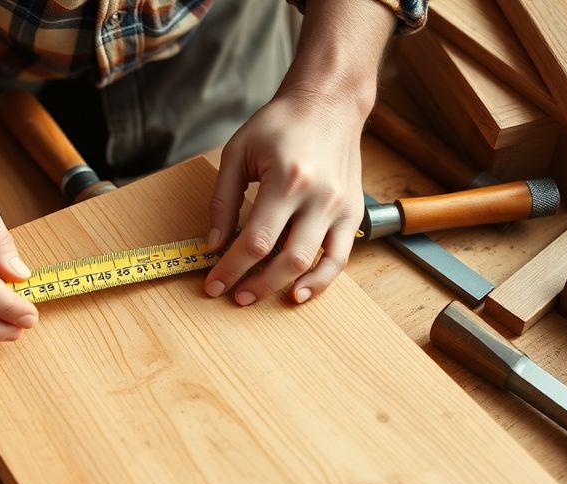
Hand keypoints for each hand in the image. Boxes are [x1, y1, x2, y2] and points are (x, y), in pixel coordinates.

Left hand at [204, 90, 366, 305]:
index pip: (255, 241)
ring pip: (316, 263)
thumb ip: (223, 201)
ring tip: (258, 296)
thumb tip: (214, 244)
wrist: (329, 103)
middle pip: (287, 259)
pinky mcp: (353, 213)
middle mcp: (319, 198)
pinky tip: (300, 292)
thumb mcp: (238, 153)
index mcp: (287, 180)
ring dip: (285, 287)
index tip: (213, 283)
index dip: (231, 268)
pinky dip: (321, 279)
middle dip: (256, 284)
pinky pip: (340, 257)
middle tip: (234, 296)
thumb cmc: (280, 124)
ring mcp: (341, 207)